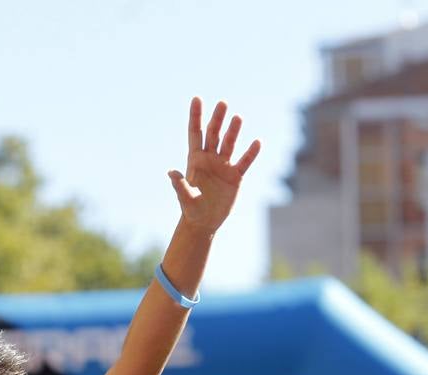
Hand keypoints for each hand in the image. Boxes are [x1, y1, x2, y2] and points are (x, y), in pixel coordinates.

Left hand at [169, 98, 260, 236]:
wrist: (204, 222)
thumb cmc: (191, 209)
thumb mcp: (185, 198)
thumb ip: (179, 185)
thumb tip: (171, 173)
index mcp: (195, 160)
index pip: (195, 133)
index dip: (195, 116)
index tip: (197, 98)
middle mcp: (210, 159)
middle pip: (214, 134)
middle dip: (217, 119)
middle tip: (222, 103)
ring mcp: (223, 166)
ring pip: (229, 144)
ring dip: (234, 131)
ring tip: (238, 117)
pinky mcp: (235, 176)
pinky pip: (244, 162)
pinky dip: (251, 153)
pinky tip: (257, 142)